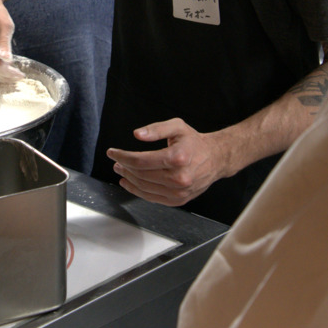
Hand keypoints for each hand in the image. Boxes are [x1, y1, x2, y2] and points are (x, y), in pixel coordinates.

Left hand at [105, 118, 228, 206]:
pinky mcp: (179, 200)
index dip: (123, 156)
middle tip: (116, 161)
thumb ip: (156, 129)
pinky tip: (129, 183)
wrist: (215, 159)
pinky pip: (152, 198)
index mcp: (178, 157)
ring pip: (144, 188)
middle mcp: (180, 177)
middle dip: (124, 167)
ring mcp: (179, 192)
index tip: (113, 152)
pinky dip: (137, 191)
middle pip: (141, 175)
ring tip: (121, 170)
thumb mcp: (177, 126)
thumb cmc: (194, 142)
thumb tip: (137, 134)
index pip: (141, 160)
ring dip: (128, 179)